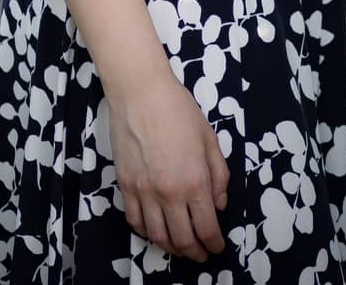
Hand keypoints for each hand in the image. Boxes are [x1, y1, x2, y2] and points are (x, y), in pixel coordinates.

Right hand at [107, 71, 229, 263]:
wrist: (140, 92)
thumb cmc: (178, 110)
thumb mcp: (209, 139)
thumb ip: (219, 175)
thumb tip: (219, 204)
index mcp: (195, 180)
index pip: (207, 228)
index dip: (214, 243)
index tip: (217, 247)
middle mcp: (169, 192)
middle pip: (183, 239)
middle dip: (195, 253)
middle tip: (201, 254)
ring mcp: (144, 191)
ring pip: (158, 236)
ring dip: (171, 247)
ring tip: (180, 247)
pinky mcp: (125, 185)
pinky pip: (135, 221)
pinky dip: (146, 232)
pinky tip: (155, 231)